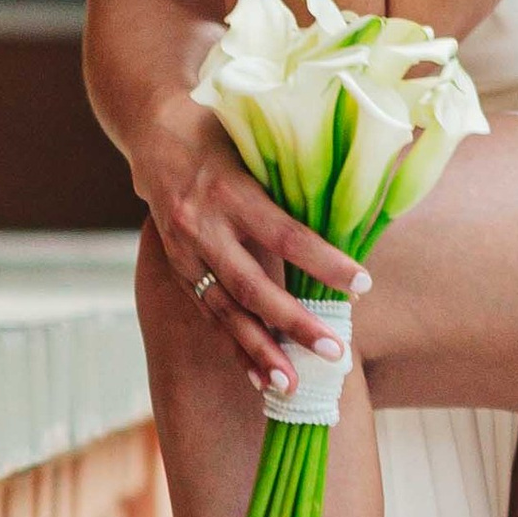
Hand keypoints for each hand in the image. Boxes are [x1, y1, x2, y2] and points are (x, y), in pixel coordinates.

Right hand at [138, 96, 365, 386]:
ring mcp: (185, 254)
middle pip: (254, 286)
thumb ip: (293, 174)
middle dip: (295, 324)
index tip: (363, 284)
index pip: (285, 235)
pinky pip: (211, 315)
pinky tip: (259, 379)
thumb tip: (353, 202)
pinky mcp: (178, 271)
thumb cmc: (221, 130)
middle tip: (335, 351)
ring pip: (227, 311)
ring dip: (261, 352)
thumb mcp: (256, 140)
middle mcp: (203, 227)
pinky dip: (236, 348)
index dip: (324, 263)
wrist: (154, 132)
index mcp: (229, 191)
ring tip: (291, 385)